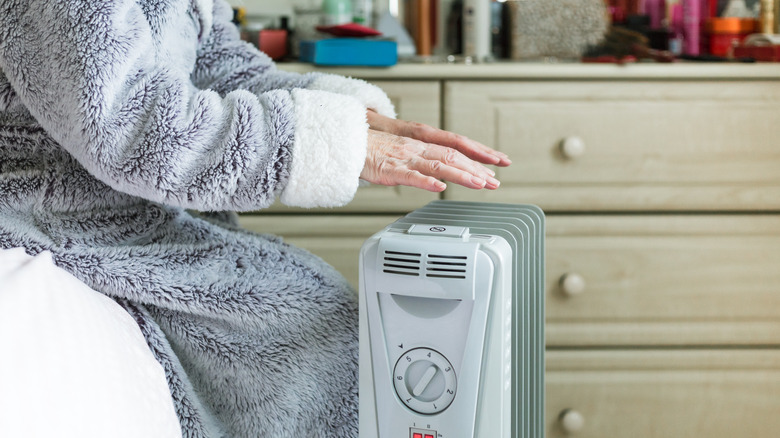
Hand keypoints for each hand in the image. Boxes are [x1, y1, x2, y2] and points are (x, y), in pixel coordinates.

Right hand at [361, 111, 510, 191]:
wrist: (344, 142)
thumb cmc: (370, 149)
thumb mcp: (401, 152)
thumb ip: (421, 159)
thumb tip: (440, 171)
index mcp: (420, 142)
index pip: (456, 146)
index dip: (478, 154)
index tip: (497, 163)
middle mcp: (416, 147)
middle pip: (453, 155)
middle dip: (476, 168)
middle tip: (495, 181)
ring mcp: (404, 157)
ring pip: (438, 164)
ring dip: (461, 174)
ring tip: (479, 183)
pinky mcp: (389, 169)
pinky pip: (410, 175)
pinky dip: (426, 180)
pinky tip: (439, 186)